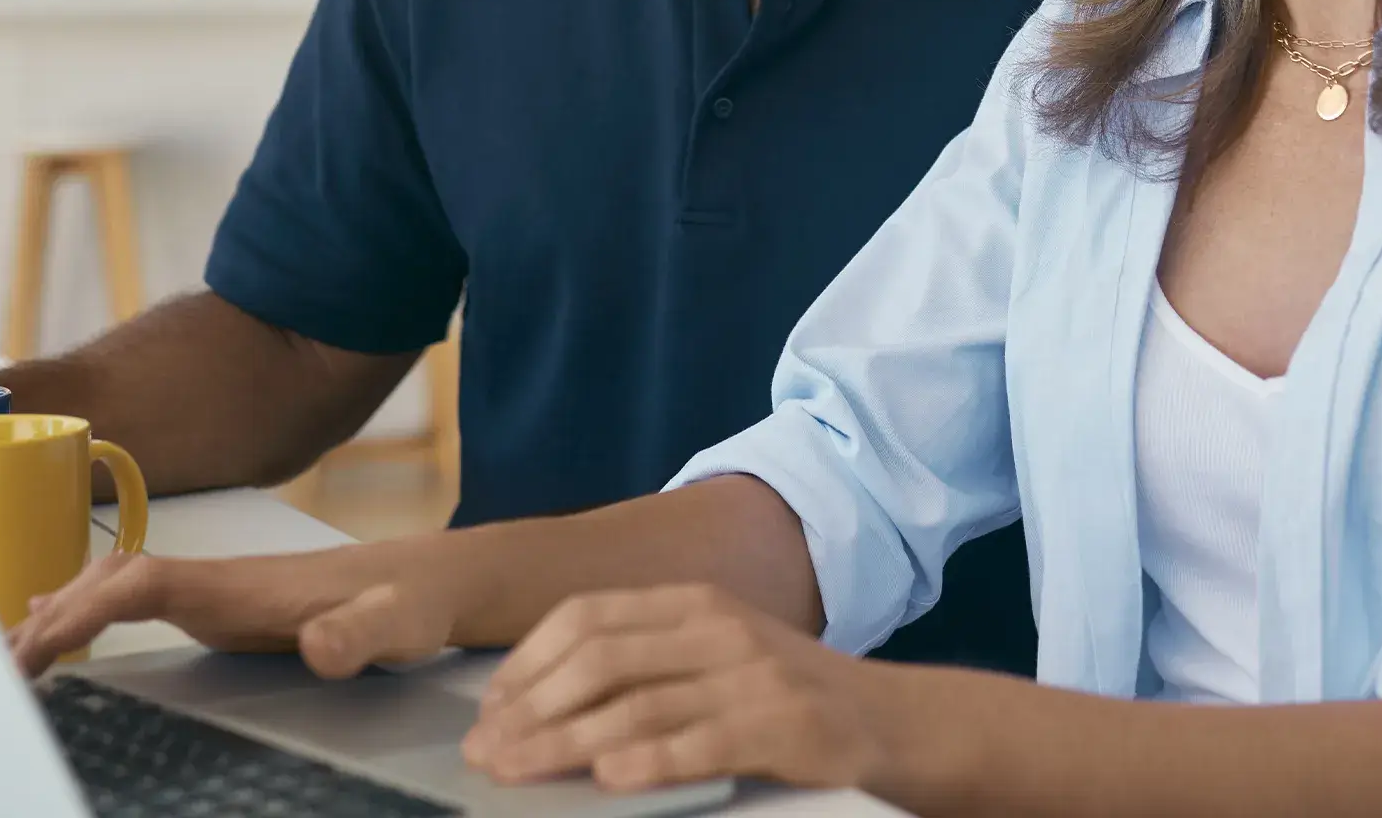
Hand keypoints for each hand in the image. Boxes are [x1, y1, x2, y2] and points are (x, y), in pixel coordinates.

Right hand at [4, 547, 459, 679]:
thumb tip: (319, 645)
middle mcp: (215, 578)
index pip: (141, 583)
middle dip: (52, 616)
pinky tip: (51, 619)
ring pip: (114, 587)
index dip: (85, 608)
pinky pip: (132, 598)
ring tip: (6, 649)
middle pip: (111, 582)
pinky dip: (84, 607)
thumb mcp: (400, 625)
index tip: (37, 645)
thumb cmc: (417, 604)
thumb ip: (362, 634)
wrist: (434, 579)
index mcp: (240, 582)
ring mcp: (214, 587)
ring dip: (60, 612)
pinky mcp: (220, 601)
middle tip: (0, 665)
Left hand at [464, 584, 898, 793]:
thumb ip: (646, 669)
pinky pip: (701, 741)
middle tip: (486, 753)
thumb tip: (539, 707)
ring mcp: (754, 673)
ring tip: (517, 772)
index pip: (587, 616)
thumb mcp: (715, 661)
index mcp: (694, 603)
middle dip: (530, 708)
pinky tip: (608, 779)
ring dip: (563, 741)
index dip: (526, 663)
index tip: (487, 711)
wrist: (895, 722)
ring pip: (637, 703)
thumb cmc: (787, 700)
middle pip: (600, 659)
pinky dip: (648, 760)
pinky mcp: (784, 723)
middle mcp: (719, 627)